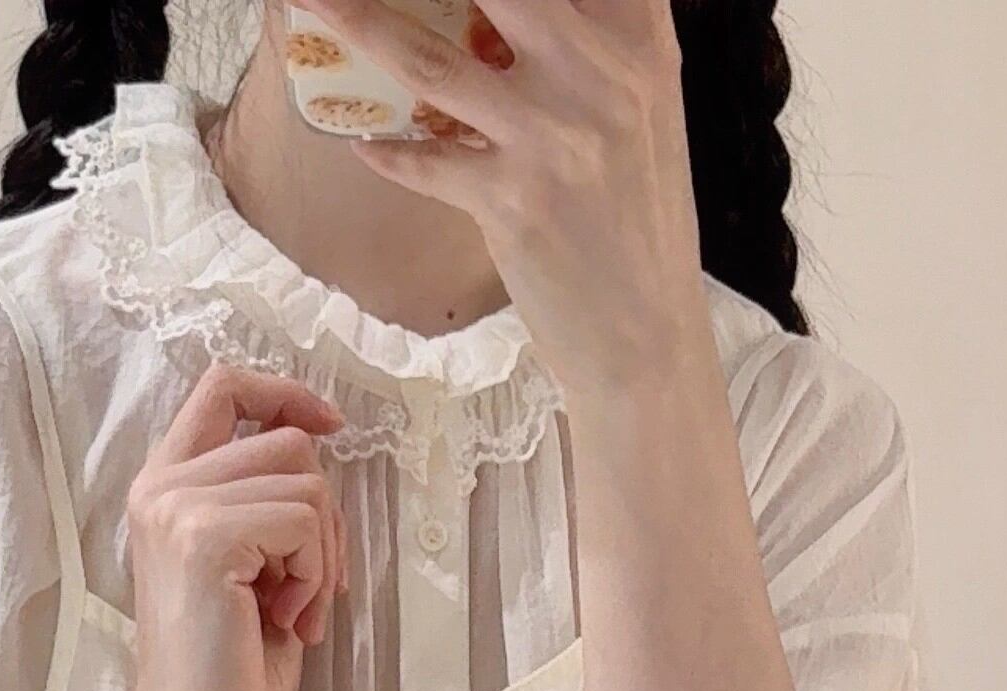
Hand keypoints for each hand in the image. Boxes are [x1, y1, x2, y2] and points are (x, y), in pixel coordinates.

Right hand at [117, 363, 348, 690]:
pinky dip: (314, 574)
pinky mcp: (203, 537)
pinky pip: (302, 520)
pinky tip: (286, 621)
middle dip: (324, 516)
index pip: (224, 385)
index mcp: (164, 487)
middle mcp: (160, 486)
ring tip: (294, 613)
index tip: (331, 426)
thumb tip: (318, 449)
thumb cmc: (228, 677)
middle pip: (286, 441)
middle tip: (310, 591)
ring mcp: (176, 507)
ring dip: (322, 554)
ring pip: (304, 480)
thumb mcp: (252, 569)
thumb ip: (265, 505)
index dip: (286, 393)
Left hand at [301, 0, 711, 400]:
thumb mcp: (643, 111)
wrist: (650, 342)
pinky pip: (426, 161)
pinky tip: (366, 143)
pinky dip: (391, 152)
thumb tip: (504, 13)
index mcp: (641, 41)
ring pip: (430, 57)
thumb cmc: (637, 224)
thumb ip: (595, 42)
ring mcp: (556, 137)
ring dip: (356, 20)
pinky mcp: (514, 201)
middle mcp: (603, 74)